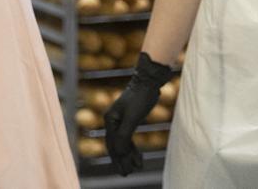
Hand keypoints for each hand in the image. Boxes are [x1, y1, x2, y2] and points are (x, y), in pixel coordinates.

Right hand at [104, 52, 173, 175]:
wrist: (147, 83)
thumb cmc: (140, 99)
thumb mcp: (132, 118)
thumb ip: (124, 135)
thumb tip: (119, 152)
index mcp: (110, 120)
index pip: (112, 144)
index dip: (118, 159)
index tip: (125, 172)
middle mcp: (112, 120)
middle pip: (115, 145)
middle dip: (121, 161)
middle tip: (127, 174)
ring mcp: (120, 120)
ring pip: (122, 143)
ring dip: (127, 156)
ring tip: (135, 168)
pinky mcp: (129, 120)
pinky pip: (128, 137)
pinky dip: (132, 148)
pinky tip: (138, 156)